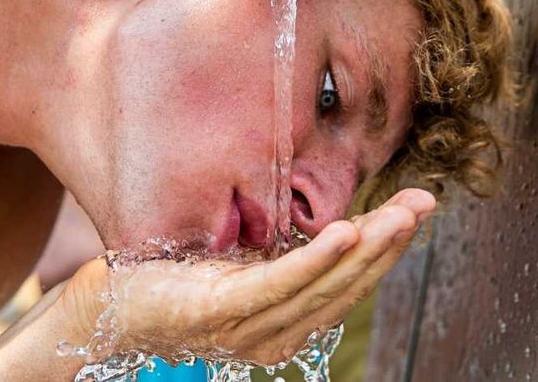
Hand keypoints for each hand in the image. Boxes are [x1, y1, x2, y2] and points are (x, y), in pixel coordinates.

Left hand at [61, 188, 435, 365]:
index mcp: (289, 321)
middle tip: (423, 204)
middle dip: (390, 244)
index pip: (349, 283)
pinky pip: (279, 283)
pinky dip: (317, 261)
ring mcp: (250, 327)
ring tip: (398, 215)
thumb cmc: (183, 278)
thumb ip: (289, 254)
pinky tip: (348, 233)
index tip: (417, 208)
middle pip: (346, 285)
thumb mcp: (247, 265)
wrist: (113, 305)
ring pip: (323, 285)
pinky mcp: (221, 310)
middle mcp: (278, 333)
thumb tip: (333, 216)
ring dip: (367, 248)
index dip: (387, 248)